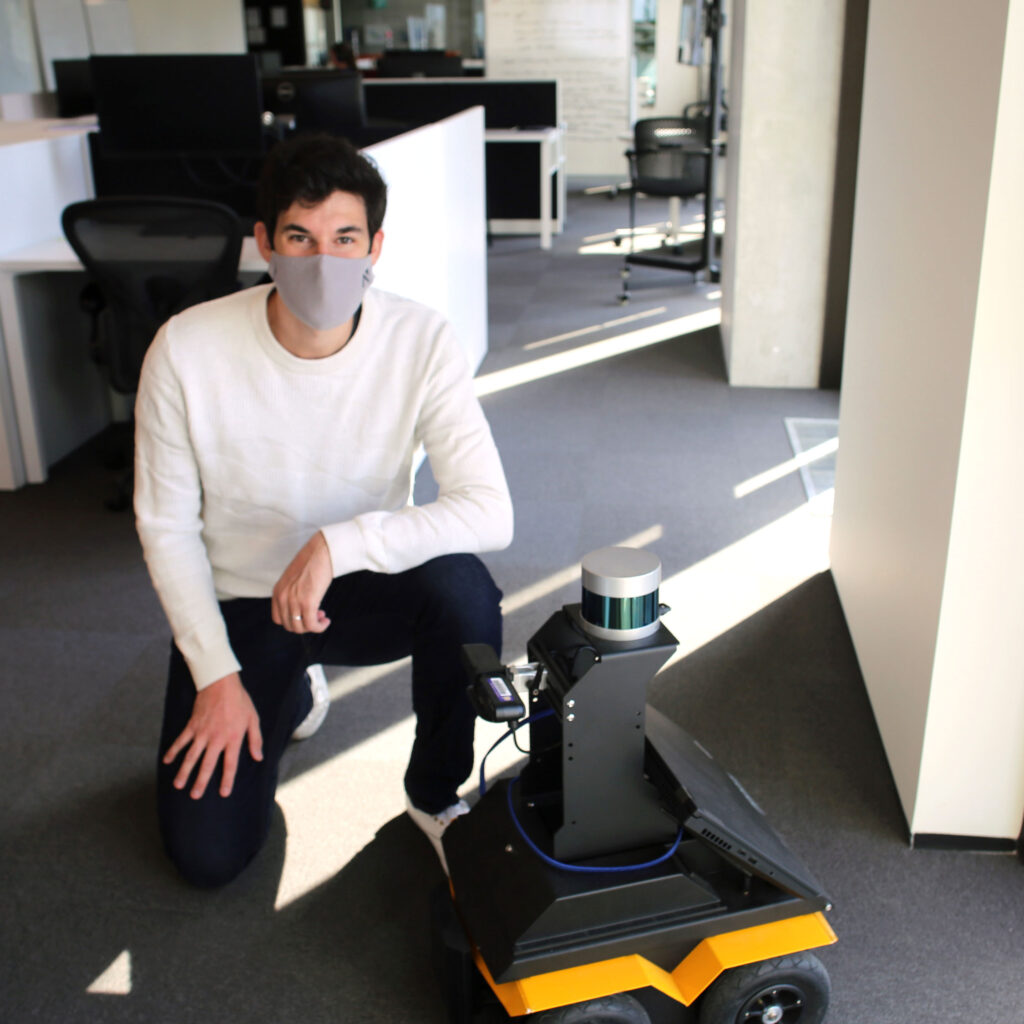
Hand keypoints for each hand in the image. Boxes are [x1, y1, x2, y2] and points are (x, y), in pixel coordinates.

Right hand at [162, 673, 262, 798]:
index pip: (230, 764)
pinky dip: (173, 751)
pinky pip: (181, 740)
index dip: (227, 780)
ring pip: (191, 756)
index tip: (224, 793)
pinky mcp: (192, 725)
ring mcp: (202, 732)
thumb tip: (259, 757)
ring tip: (178, 785)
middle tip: (195, 796)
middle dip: (200, 782)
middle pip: (207, 765)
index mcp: (233, 738)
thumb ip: (255, 739)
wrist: (221, 682)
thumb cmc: (240, 701)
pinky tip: (167, 761)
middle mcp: (216, 738)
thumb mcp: (253, 719)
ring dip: (184, 771)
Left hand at [271, 530, 333, 634]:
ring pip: (300, 628)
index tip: (304, 616)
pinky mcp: (307, 602)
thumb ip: (292, 592)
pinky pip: (311, 625)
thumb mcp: (294, 578)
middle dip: (304, 625)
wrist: (321, 551)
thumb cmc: (312, 562)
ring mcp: (293, 601)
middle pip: (289, 626)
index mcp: (278, 591)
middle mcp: (282, 597)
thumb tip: (300, 607)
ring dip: (312, 627)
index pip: (278, 619)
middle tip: (317, 616)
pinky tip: (326, 621)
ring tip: (322, 618)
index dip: (292, 621)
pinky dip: (319, 627)